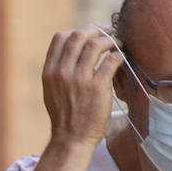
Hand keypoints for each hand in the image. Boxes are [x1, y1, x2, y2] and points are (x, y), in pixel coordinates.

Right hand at [42, 27, 123, 148]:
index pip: (60, 38)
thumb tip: (73, 52)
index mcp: (49, 72)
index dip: (77, 31)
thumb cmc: (65, 117)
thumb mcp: (51, 92)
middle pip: (78, 36)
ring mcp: (79, 79)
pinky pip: (111, 60)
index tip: (89, 34)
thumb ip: (58, 71)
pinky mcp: (97, 87)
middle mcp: (62, 73)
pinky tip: (121, 58)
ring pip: (96, 44)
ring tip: (117, 44)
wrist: (71, 140)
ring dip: (110, 40)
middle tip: (107, 33)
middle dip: (95, 30)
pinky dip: (118, 55)